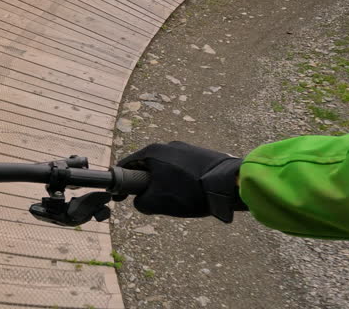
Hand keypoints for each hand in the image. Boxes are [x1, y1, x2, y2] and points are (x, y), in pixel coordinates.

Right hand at [116, 141, 246, 222]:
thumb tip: (140, 201)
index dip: (121, 182)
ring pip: (165, 167)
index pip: (127, 165)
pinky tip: (189, 193)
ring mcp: (185, 148)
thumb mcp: (156, 203)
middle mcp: (167, 145)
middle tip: (150, 200)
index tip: (121, 196)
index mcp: (152, 152)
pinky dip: (180, 180)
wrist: (227, 184)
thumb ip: (140, 202)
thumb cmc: (188, 192)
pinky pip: (182, 168)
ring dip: (164, 182)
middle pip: (147, 166)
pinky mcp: (200, 154)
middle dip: (146, 183)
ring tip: (175, 199)